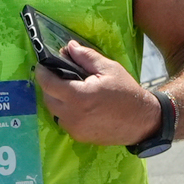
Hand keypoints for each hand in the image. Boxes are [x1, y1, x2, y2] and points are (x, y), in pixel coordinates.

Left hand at [36, 40, 163, 146]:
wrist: (142, 121)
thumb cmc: (126, 93)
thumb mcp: (109, 68)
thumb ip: (86, 57)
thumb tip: (69, 47)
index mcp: (78, 97)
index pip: (48, 84)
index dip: (42, 72)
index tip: (42, 65)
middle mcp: (72, 116)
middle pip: (48, 98)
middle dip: (49, 85)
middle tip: (58, 75)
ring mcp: (74, 129)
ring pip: (54, 111)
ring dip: (56, 99)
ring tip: (69, 89)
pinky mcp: (79, 136)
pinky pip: (64, 121)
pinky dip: (65, 111)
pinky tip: (78, 104)